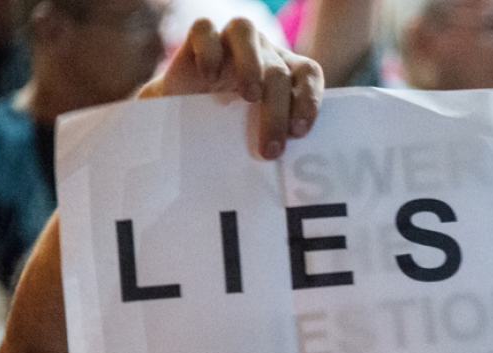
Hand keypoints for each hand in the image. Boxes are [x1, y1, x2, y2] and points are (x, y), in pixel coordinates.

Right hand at [138, 18, 322, 159]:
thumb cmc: (226, 132)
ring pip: (246, 32)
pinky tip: (208, 76)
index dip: (309, 100)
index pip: (308, 73)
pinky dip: (209, 48)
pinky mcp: (199, 38)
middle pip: (277, 70)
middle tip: (270, 149)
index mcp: (285, 73)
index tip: (299, 133)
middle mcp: (262, 52)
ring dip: (251, 64)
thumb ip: (273, 145)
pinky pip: (204, 29)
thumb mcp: (252, 140)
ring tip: (249, 97)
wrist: (183, 121)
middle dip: (277, 111)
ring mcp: (231, 42)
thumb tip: (290, 183)